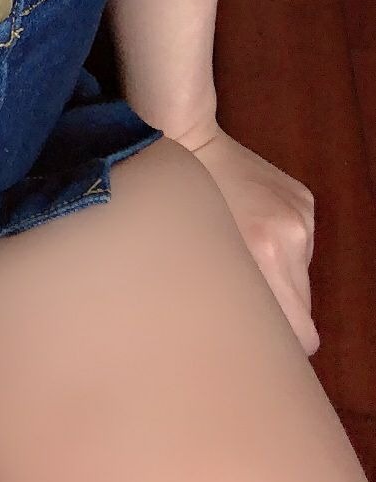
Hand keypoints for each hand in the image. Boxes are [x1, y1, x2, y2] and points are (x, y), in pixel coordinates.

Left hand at [176, 122, 318, 356]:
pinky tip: (252, 227)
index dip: (284, 344)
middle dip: (280, 309)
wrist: (186, 137)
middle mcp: (292, 234)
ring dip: (279, 274)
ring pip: (302, 275)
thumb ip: (231, 302)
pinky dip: (281, 246)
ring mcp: (301, 215)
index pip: (303, 332)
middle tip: (242, 295)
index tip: (262, 343)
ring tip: (242, 253)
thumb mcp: (196, 263)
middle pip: (304, 306)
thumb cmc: (177, 208)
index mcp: (266, 252)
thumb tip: (254, 339)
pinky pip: (300, 245)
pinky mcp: (304, 200)